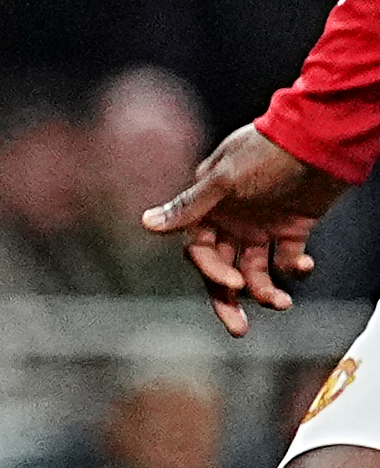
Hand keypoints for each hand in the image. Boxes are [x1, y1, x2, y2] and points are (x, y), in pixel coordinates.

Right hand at [143, 122, 347, 336]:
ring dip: (266, 291)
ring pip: (256, 272)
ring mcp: (261, 226)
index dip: (212, 272)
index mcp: (209, 209)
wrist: (320, 138)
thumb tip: (147, 224)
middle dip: (229, 300)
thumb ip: (189, 206)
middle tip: (238, 329)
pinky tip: (303, 265)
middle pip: (223, 270)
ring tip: (282, 302)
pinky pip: (287, 259)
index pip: (200, 253)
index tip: (231, 284)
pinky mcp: (292, 228)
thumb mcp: (224, 179)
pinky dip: (295, 269)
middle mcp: (231, 222)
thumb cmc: (267, 153)